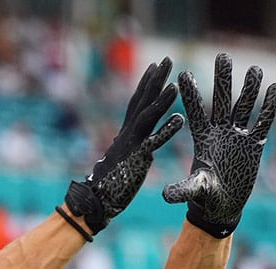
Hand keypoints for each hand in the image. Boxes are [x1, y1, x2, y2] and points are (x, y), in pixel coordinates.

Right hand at [62, 57, 183, 238]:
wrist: (96, 202)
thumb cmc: (110, 184)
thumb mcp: (123, 161)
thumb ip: (132, 150)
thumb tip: (141, 147)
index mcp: (126, 134)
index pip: (136, 104)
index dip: (146, 84)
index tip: (155, 66)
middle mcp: (128, 135)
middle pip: (142, 101)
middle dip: (155, 80)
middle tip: (167, 59)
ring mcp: (132, 145)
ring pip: (147, 117)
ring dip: (161, 100)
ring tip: (176, 85)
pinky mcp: (137, 159)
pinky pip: (154, 142)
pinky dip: (166, 130)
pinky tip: (180, 119)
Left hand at [163, 53, 275, 237]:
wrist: (222, 206)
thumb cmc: (204, 197)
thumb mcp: (194, 190)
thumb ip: (182, 189)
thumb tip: (165, 195)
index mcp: (202, 139)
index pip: (195, 112)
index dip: (190, 94)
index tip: (184, 74)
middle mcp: (220, 132)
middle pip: (222, 100)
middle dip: (223, 79)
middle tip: (223, 56)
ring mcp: (238, 136)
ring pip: (244, 107)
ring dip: (250, 88)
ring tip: (254, 69)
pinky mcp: (254, 145)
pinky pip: (263, 122)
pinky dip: (270, 106)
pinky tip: (275, 87)